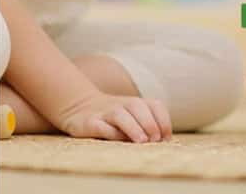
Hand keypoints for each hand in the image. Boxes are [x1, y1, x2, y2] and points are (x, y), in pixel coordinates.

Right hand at [56, 92, 171, 142]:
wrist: (79, 106)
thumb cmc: (115, 119)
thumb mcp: (132, 117)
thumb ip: (147, 126)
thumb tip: (163, 143)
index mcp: (136, 103)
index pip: (155, 106)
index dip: (163, 121)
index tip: (166, 138)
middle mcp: (122, 104)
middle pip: (139, 107)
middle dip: (150, 123)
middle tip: (155, 140)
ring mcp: (105, 112)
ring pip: (120, 115)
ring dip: (133, 127)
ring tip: (142, 141)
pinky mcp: (90, 123)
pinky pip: (101, 126)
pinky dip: (110, 133)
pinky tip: (118, 143)